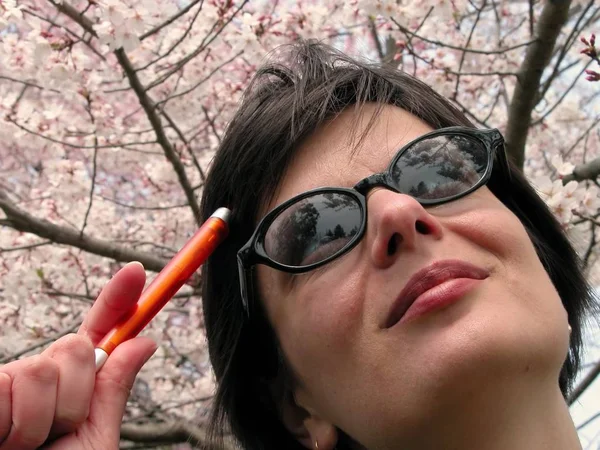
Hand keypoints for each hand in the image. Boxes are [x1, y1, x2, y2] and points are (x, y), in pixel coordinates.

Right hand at [0, 262, 156, 449]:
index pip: (98, 333)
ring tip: (23, 447)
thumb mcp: (92, 437)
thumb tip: (146, 340)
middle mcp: (38, 375)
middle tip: (52, 435)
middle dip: (75, 397)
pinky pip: (12, 385)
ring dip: (42, 421)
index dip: (117, 299)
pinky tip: (2, 440)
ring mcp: (8, 381)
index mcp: (72, 385)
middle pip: (76, 348)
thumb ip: (113, 389)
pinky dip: (16, 425)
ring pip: (45, 370)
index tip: (136, 271)